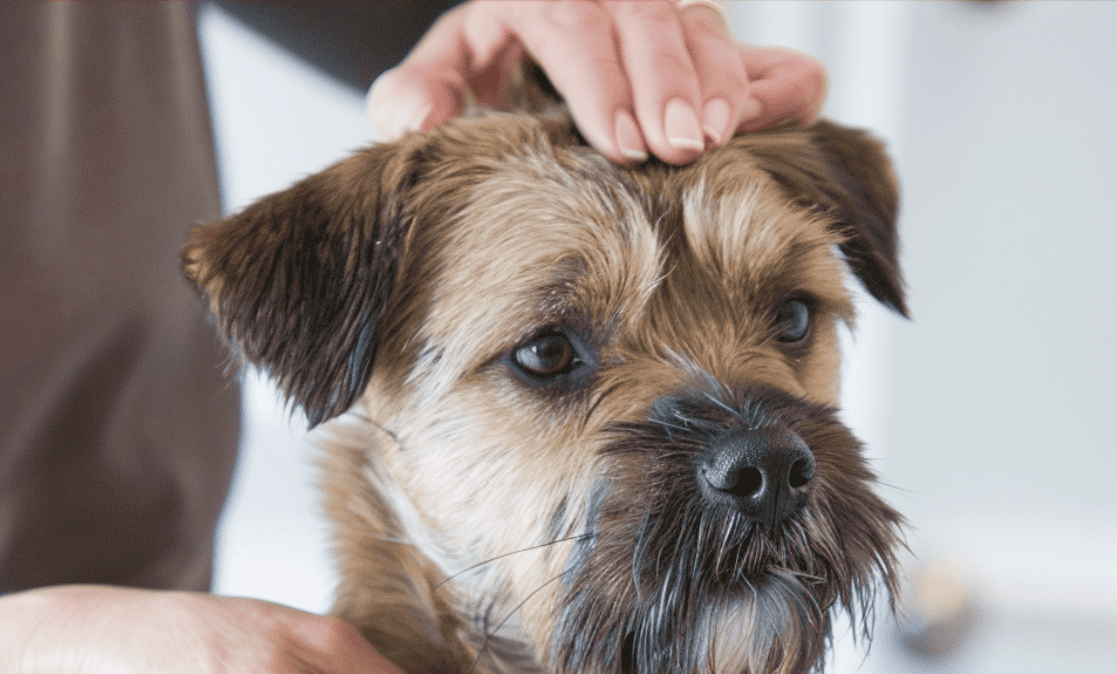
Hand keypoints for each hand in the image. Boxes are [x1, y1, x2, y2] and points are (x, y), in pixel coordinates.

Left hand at [368, 0, 826, 165]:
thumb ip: (421, 94)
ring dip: (720, 81)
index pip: (571, 19)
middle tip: (683, 146)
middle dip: (670, 82)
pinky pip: (760, 48)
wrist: (523, 40)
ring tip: (721, 136)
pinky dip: (774, 80)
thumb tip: (410, 121)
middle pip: (647, 16)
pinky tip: (778, 112)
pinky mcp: (705, 31)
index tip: (621, 143)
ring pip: (702, 21)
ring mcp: (664, 5)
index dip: (600, 81)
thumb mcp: (449, 71)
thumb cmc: (491, 65)